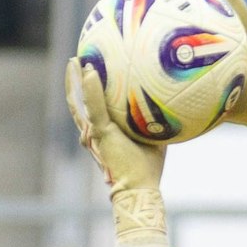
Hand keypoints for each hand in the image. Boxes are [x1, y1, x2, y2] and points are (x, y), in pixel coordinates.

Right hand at [66, 57, 168, 246]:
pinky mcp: (99, 133)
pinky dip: (91, 89)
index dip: (88, 89)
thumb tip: (171, 101)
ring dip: (76, 79)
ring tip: (76, 59)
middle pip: (78, 101)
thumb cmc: (147, 166)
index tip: (90, 69)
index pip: (91, 106)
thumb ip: (152, 118)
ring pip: (79, 101)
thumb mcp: (152, 135)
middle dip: (74, 80)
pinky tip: (91, 71)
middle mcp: (93, 132)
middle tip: (76, 59)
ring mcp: (93, 132)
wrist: (139, 187)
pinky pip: (93, 107)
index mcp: (102, 132)